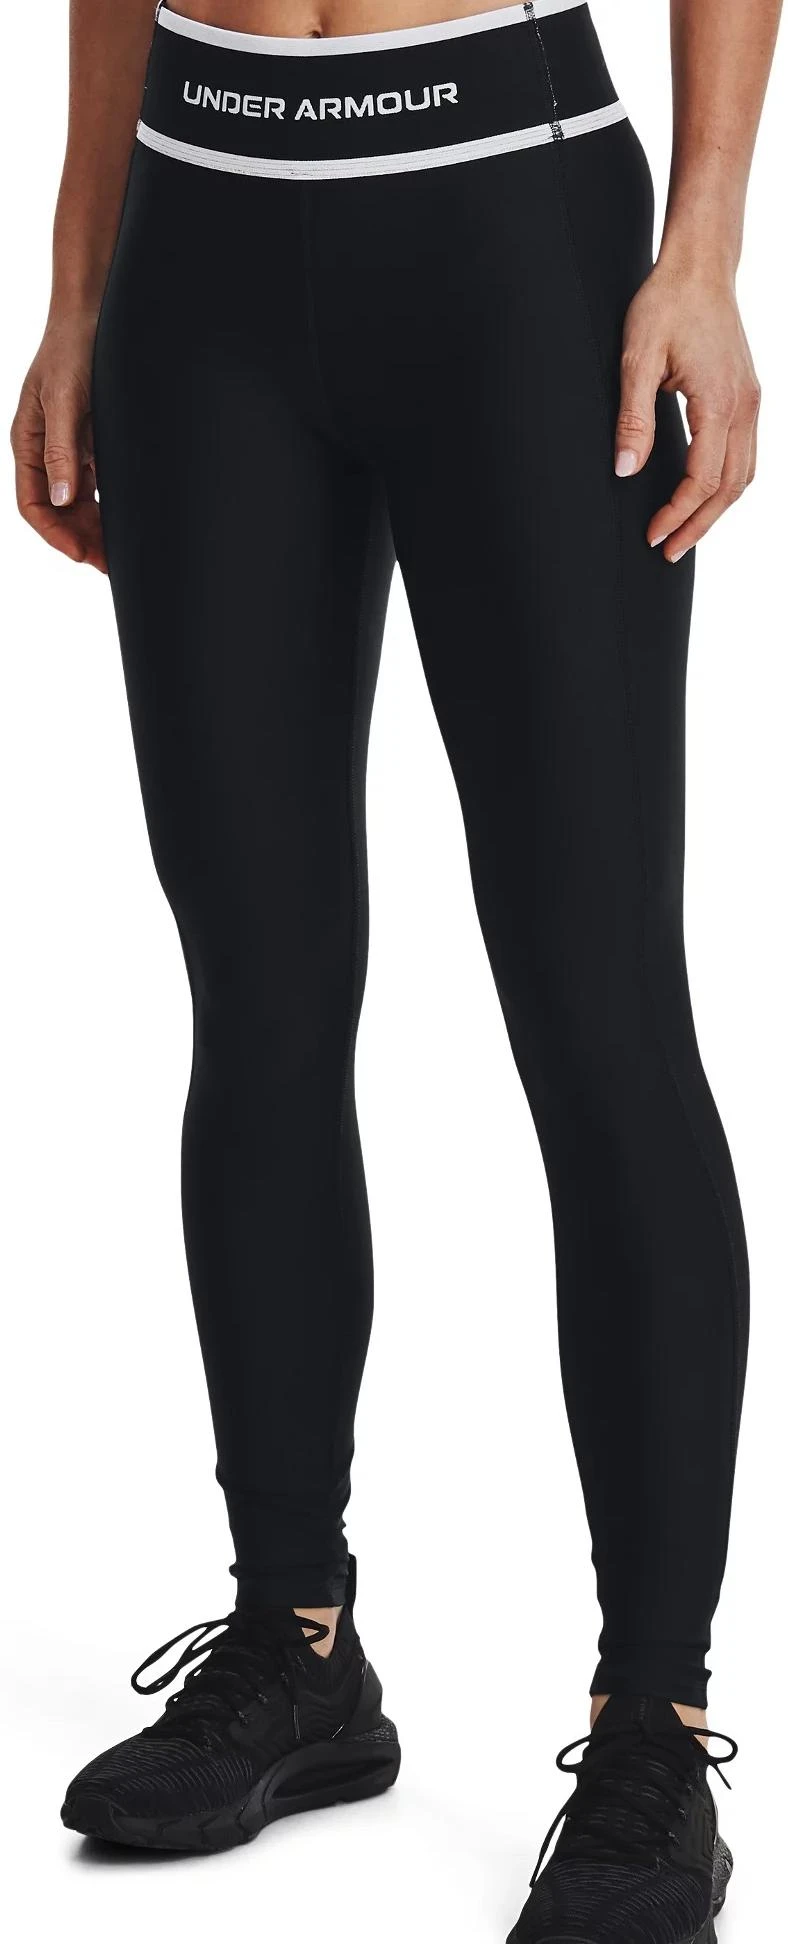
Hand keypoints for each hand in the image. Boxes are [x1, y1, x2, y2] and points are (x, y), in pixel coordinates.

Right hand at [11, 312, 106, 572]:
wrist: (95, 314)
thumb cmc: (71, 348)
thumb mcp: (65, 399)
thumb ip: (63, 449)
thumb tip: (65, 498)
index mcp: (28, 443)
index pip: (33, 504)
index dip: (55, 534)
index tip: (82, 554)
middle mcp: (46, 451)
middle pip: (59, 511)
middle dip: (81, 539)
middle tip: (111, 564)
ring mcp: (69, 449)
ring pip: (79, 503)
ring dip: (97, 529)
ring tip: (121, 552)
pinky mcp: (92, 443)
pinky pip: (98, 485)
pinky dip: (110, 505)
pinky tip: (129, 518)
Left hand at [614, 259, 760, 561]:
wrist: (700, 265)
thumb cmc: (666, 303)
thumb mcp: (636, 359)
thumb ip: (632, 419)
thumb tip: (624, 470)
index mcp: (719, 401)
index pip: (703, 478)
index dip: (678, 514)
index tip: (653, 534)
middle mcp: (744, 404)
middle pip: (731, 487)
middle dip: (700, 525)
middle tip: (669, 551)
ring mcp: (751, 400)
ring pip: (744, 474)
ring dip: (716, 509)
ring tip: (686, 533)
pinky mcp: (748, 394)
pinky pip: (746, 453)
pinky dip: (726, 483)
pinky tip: (702, 495)